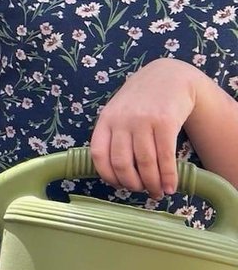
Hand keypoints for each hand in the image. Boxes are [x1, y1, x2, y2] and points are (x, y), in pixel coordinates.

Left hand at [91, 57, 198, 199]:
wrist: (169, 77)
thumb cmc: (141, 100)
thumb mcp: (119, 112)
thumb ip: (114, 135)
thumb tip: (115, 172)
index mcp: (106, 120)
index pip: (98, 153)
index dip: (107, 175)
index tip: (118, 186)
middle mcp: (121, 120)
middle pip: (121, 162)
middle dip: (131, 184)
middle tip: (141, 191)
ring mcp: (143, 120)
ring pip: (144, 162)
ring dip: (152, 184)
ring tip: (157, 193)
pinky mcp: (165, 122)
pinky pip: (165, 157)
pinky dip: (168, 176)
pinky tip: (170, 186)